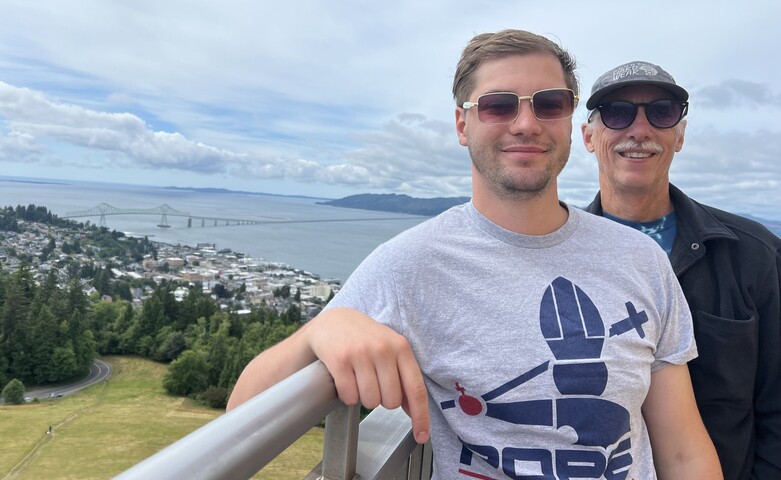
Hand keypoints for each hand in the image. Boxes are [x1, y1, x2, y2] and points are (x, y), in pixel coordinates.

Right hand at [305, 307, 429, 442]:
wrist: (334, 321)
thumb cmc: (366, 339)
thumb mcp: (390, 350)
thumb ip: (403, 376)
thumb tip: (413, 410)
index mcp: (401, 347)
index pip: (416, 389)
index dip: (420, 416)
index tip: (421, 436)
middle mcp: (383, 349)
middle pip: (391, 401)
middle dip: (382, 400)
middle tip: (373, 384)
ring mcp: (361, 354)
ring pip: (370, 401)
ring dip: (364, 398)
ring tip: (359, 380)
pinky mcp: (340, 360)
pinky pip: (349, 396)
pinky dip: (347, 395)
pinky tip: (346, 380)